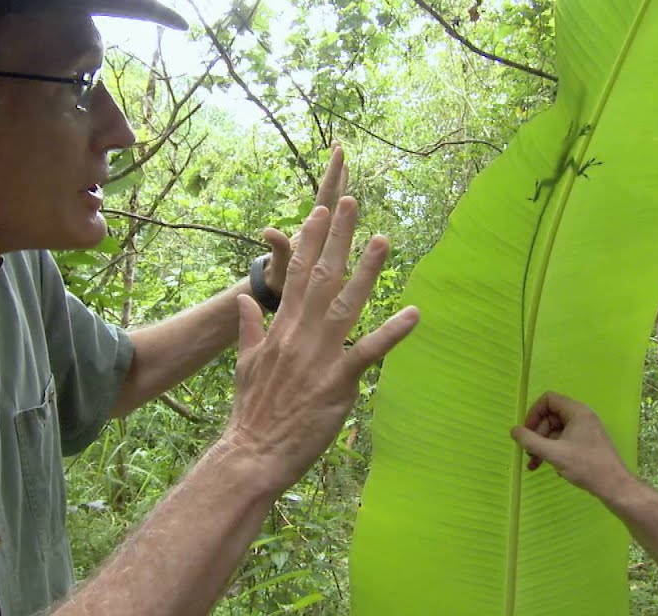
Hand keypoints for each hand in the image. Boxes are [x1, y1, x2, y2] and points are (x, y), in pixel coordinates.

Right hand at [225, 196, 418, 492]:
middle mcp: (301, 335)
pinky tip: (413, 314)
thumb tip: (246, 302)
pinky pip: (369, 352)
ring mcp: (320, 356)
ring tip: (384, 240)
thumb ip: (250, 330)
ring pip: (347, 304)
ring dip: (368, 271)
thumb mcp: (244, 364)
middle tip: (353, 204)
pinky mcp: (337, 382)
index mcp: (282, 329)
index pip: (297, 275)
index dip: (312, 242)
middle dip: (339, 239)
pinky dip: (392, 332)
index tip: (323, 214)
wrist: (252, 452)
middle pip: (322, 277)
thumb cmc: (251, 412)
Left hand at [261, 144, 347, 294]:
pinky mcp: (322, 247)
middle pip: (328, 196)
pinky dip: (341, 211)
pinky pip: (335, 225)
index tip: (339, 152)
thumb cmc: (276, 285)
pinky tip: (348, 204)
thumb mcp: (280, 269)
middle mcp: (315, 230)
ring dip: (338, 186)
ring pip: (332, 208)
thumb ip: (278, 250)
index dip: (333, 176)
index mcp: (310, 231)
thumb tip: (269, 229)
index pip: (324, 197)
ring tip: (346, 163)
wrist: (271, 298)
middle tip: (339, 145)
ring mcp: (318, 237)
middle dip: (335, 172)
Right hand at [510, 392, 634, 501]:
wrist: (614, 486)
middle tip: (529, 452)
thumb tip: (513, 430)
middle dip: (537, 434)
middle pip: (550, 416)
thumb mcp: (554, 453)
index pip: (548, 399)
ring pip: (555, 431)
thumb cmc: (586, 466)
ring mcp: (584, 430)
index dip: (533, 413)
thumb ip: (530, 441)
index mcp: (576, 411)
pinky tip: (548, 467)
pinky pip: (563, 441)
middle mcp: (581, 416)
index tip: (526, 432)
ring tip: (534, 464)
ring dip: (542, 445)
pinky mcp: (586, 444)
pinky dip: (553, 451)